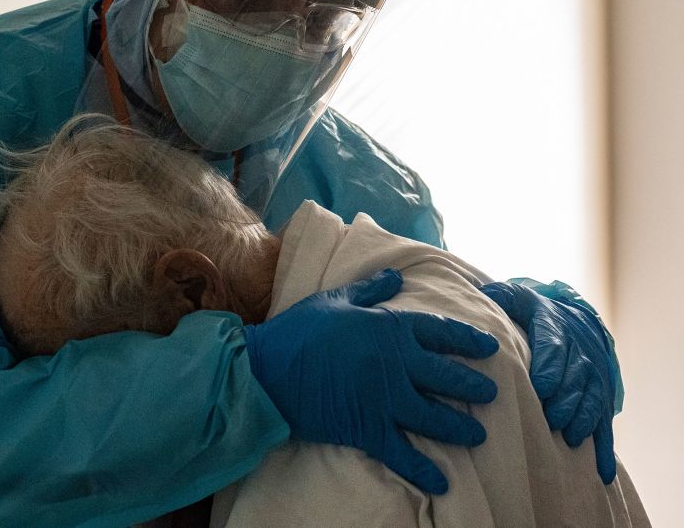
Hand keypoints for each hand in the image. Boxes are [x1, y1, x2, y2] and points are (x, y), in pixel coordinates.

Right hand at [243, 269, 498, 494]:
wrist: (267, 370)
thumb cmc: (298, 330)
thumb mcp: (335, 300)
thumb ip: (371, 290)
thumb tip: (398, 276)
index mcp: (389, 328)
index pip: (440, 332)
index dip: (468, 340)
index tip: (490, 348)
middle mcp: (395, 364)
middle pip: (446, 376)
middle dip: (473, 386)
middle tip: (492, 394)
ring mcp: (384, 399)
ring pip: (434, 417)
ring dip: (459, 427)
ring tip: (477, 434)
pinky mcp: (367, 428)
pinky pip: (402, 453)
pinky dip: (423, 470)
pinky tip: (441, 481)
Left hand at [480, 281, 615, 483]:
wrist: (573, 320)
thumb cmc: (533, 313)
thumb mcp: (518, 299)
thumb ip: (501, 297)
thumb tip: (483, 295)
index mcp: (555, 330)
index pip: (554, 347)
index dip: (550, 367)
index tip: (542, 386)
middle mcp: (579, 353)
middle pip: (575, 377)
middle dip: (565, 399)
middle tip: (551, 418)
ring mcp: (593, 377)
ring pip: (592, 399)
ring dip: (582, 419)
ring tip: (569, 437)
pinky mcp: (600, 397)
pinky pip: (604, 423)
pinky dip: (604, 447)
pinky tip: (601, 471)